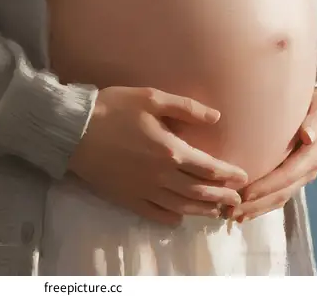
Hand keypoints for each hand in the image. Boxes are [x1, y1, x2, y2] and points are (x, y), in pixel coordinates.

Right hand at [68, 86, 248, 225]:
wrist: (74, 130)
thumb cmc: (113, 108)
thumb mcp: (151, 98)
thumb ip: (186, 108)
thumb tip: (216, 118)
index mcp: (170, 150)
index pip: (208, 167)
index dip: (227, 173)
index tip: (242, 177)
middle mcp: (161, 176)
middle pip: (199, 191)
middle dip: (221, 196)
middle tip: (237, 200)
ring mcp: (144, 190)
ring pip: (180, 206)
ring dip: (202, 209)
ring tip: (216, 212)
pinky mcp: (127, 198)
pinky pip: (154, 214)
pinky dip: (171, 218)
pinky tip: (179, 217)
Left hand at [229, 88, 316, 222]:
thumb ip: (315, 121)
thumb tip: (307, 135)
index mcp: (312, 156)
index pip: (287, 175)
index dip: (267, 186)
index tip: (246, 193)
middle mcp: (306, 171)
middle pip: (281, 193)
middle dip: (257, 203)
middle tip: (231, 210)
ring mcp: (300, 177)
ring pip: (278, 198)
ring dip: (256, 209)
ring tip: (232, 215)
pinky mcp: (293, 177)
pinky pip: (278, 195)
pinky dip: (261, 205)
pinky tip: (244, 211)